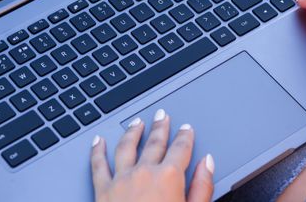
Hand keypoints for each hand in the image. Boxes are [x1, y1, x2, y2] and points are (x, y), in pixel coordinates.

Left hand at [90, 109, 214, 201]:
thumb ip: (202, 186)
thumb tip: (208, 163)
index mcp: (169, 177)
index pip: (180, 148)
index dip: (185, 136)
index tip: (186, 128)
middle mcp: (144, 172)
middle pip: (154, 142)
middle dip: (160, 127)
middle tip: (162, 115)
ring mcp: (121, 179)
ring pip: (126, 146)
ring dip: (132, 131)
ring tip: (137, 122)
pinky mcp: (102, 190)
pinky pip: (98, 164)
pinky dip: (97, 150)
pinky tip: (98, 141)